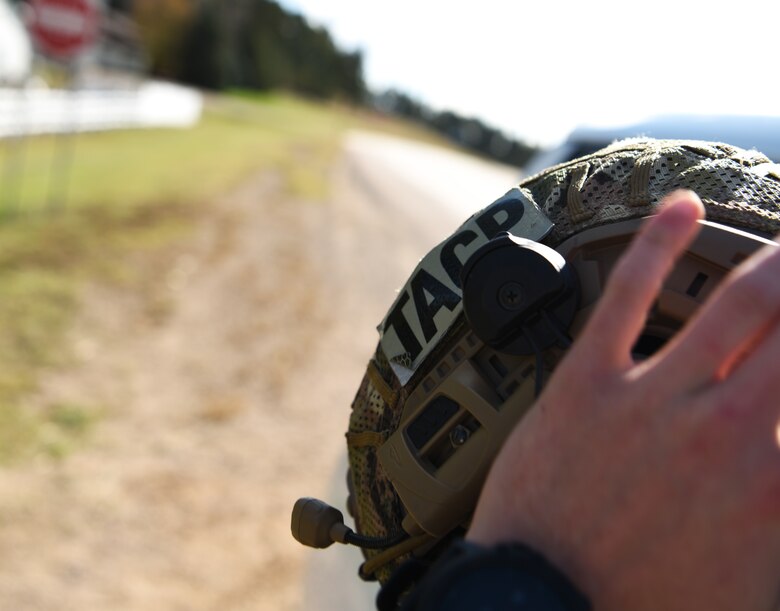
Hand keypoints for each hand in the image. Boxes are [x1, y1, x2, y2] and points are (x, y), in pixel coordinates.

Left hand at [467, 191, 779, 610]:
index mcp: (778, 484)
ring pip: (741, 304)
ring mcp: (656, 400)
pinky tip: (678, 207)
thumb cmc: (649, 605)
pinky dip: (658, 245)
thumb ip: (777, 515)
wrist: (546, 610)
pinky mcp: (586, 384)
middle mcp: (732, 429)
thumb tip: (777, 471)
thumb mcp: (757, 586)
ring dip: (777, 261)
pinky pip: (627, 297)